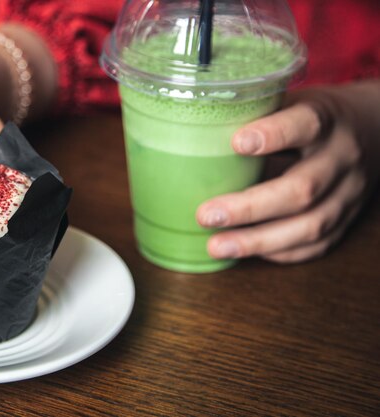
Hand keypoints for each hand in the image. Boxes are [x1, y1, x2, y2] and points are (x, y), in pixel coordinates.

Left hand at [197, 81, 379, 262]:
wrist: (371, 132)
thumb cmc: (309, 117)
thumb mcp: (288, 101)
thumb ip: (252, 113)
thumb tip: (189, 126)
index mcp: (326, 119)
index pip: (305, 124)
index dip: (273, 135)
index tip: (236, 144)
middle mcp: (342, 158)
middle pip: (302, 190)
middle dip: (250, 207)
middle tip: (206, 215)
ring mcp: (349, 194)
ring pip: (310, 226)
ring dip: (258, 241)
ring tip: (216, 246)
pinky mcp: (347, 220)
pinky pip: (316, 246)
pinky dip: (279, 252)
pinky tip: (246, 251)